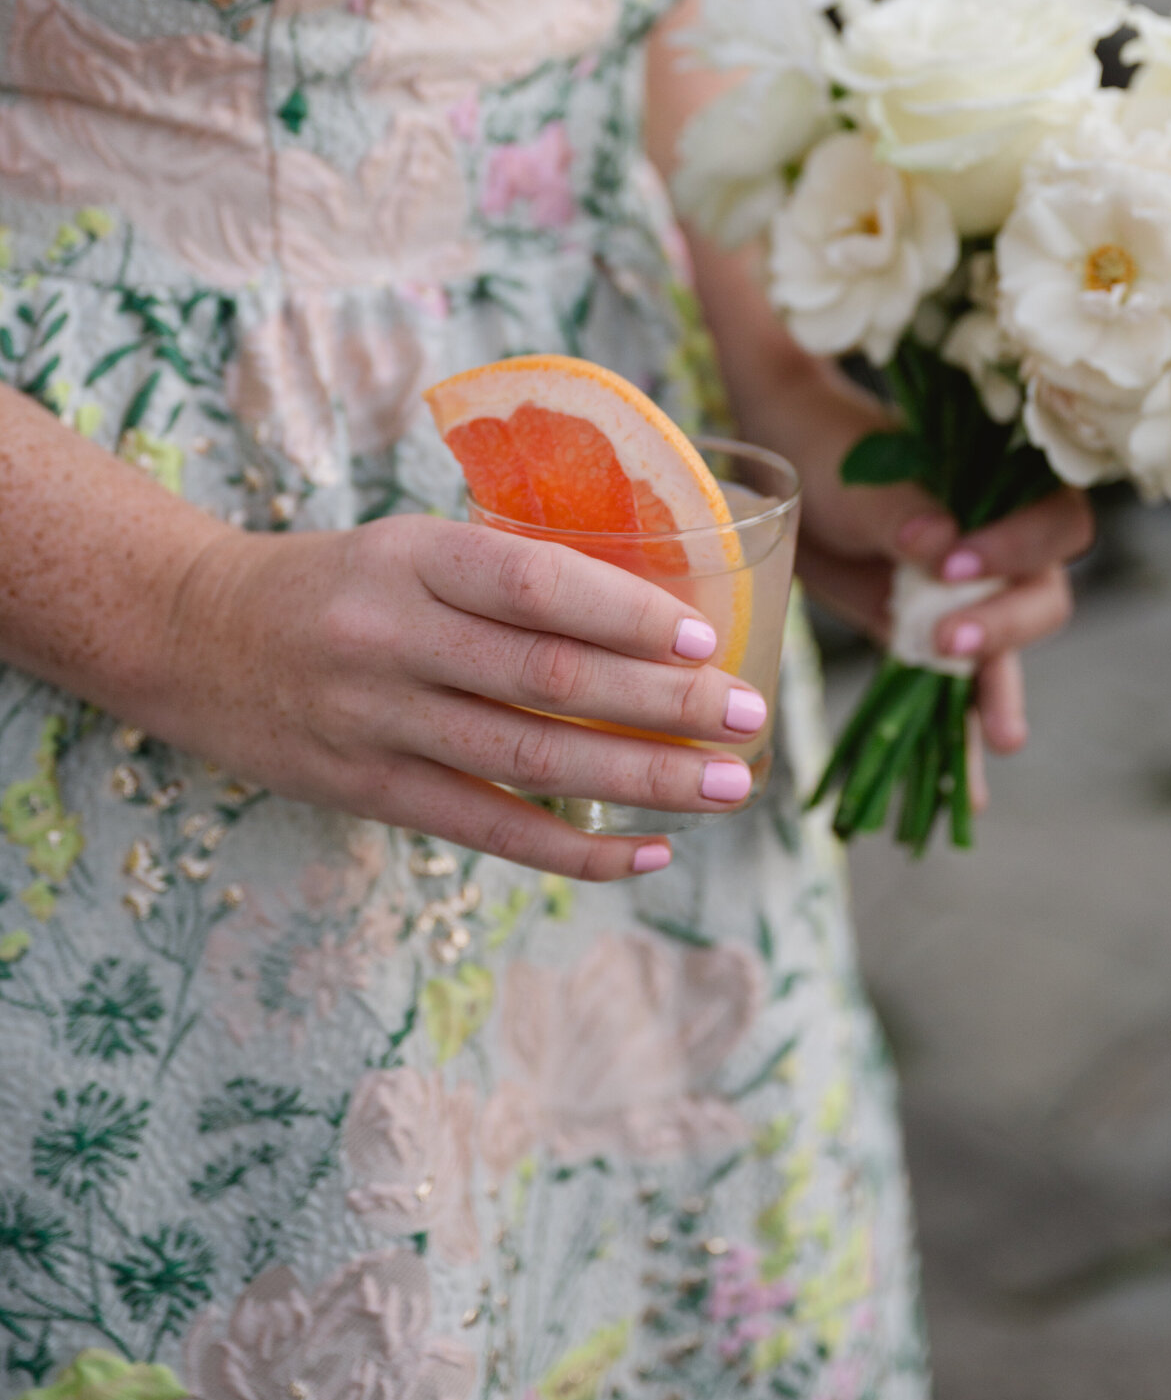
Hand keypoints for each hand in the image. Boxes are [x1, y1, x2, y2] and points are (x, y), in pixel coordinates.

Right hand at [159, 517, 768, 880]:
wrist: (193, 636)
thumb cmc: (335, 584)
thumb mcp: (409, 546)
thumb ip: (506, 575)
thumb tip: (653, 611)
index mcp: (412, 556)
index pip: (531, 583)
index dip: (625, 613)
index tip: (707, 635)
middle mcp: (392, 637)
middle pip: (546, 680)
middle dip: (662, 703)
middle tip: (749, 717)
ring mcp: (376, 721)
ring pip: (528, 760)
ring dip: (640, 779)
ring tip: (726, 786)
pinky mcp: (368, 791)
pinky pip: (486, 829)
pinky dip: (572, 849)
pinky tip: (645, 854)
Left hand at [791, 377, 1093, 760]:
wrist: (786, 463)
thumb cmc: (834, 450)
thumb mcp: (862, 475)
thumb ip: (902, 509)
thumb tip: (934, 545)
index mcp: (1004, 491)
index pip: (1055, 524)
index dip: (1020, 547)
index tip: (955, 562)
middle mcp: (1000, 549)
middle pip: (1041, 597)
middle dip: (1006, 626)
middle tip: (952, 640)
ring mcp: (966, 599)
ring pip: (1002, 654)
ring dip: (996, 696)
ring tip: (999, 736)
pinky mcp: (925, 637)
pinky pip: (948, 690)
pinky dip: (953, 737)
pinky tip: (962, 788)